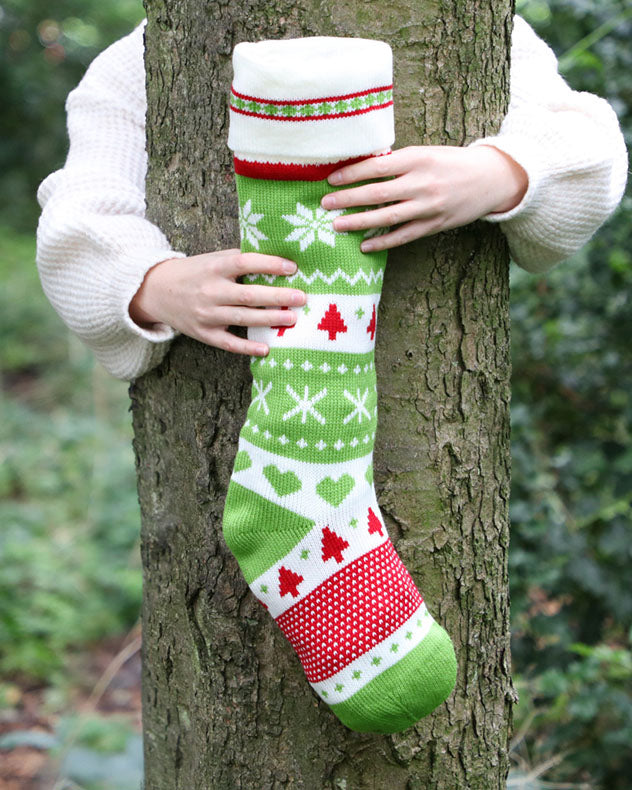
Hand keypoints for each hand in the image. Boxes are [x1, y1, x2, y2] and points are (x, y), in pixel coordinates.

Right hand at [129, 249, 305, 355]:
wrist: (156, 291)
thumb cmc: (194, 272)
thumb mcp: (212, 259)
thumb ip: (239, 260)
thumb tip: (276, 261)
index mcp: (214, 267)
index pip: (245, 263)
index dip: (269, 264)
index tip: (292, 268)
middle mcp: (210, 291)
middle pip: (248, 295)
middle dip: (277, 297)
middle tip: (301, 297)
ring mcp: (207, 314)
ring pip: (243, 318)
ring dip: (269, 319)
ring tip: (292, 319)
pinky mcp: (204, 334)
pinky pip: (229, 343)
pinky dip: (247, 347)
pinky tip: (266, 348)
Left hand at [321, 145, 528, 251]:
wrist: (490, 178)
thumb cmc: (451, 162)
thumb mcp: (425, 153)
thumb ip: (398, 162)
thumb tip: (363, 168)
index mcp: (417, 158)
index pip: (376, 166)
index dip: (351, 174)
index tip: (330, 179)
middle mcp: (422, 183)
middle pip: (377, 193)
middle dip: (348, 199)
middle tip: (325, 204)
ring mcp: (428, 206)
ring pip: (387, 217)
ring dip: (359, 222)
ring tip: (337, 225)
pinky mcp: (435, 225)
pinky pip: (404, 235)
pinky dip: (383, 241)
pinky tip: (365, 244)